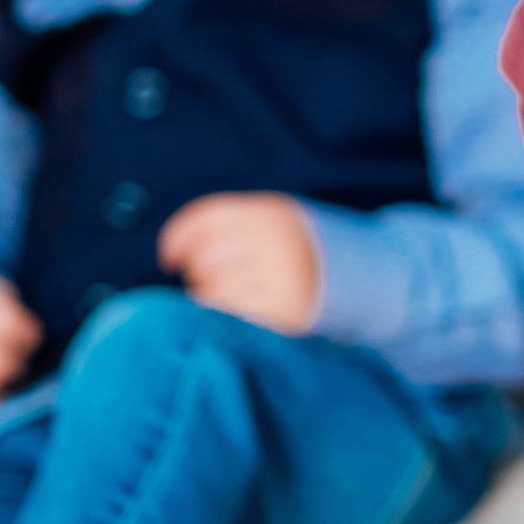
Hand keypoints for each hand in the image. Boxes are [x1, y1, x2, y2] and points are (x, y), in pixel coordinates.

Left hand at [158, 192, 320, 332]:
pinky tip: (228, 308)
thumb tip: (173, 252)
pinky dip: (218, 309)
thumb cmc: (293, 249)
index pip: (206, 218)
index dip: (177, 238)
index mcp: (270, 213)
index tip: (168, 258)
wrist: (354, 277)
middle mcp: (275, 241)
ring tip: (227, 291)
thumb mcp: (270, 222)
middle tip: (209, 276)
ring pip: (213, 284)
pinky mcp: (282, 310)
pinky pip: (228, 309)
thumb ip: (228, 226)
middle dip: (198, 269)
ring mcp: (280, 277)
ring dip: (208, 291)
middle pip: (205, 254)